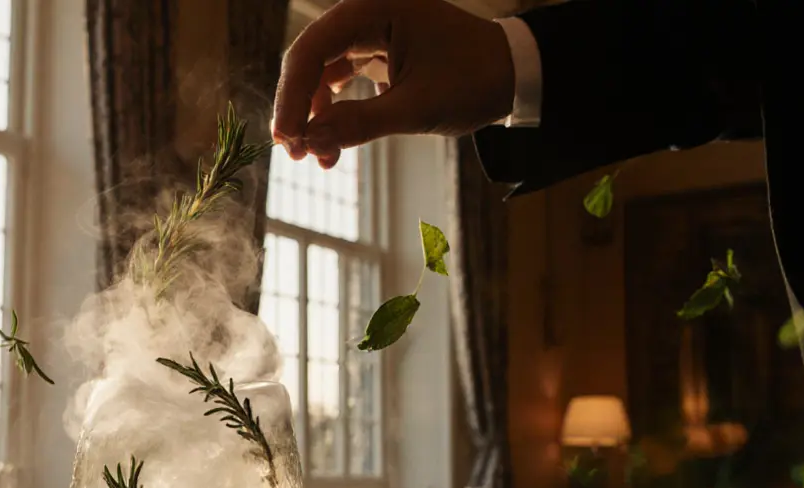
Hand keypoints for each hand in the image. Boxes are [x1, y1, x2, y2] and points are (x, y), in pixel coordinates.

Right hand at [273, 0, 516, 167]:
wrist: (516, 75)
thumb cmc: (475, 82)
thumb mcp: (416, 109)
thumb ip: (358, 124)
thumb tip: (309, 141)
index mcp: (375, 8)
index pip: (312, 50)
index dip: (292, 97)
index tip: (287, 139)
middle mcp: (367, 12)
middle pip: (310, 59)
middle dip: (299, 108)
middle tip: (293, 152)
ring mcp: (370, 30)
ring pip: (322, 72)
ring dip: (314, 115)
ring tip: (318, 157)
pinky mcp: (377, 49)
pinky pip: (340, 78)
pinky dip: (334, 111)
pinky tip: (334, 142)